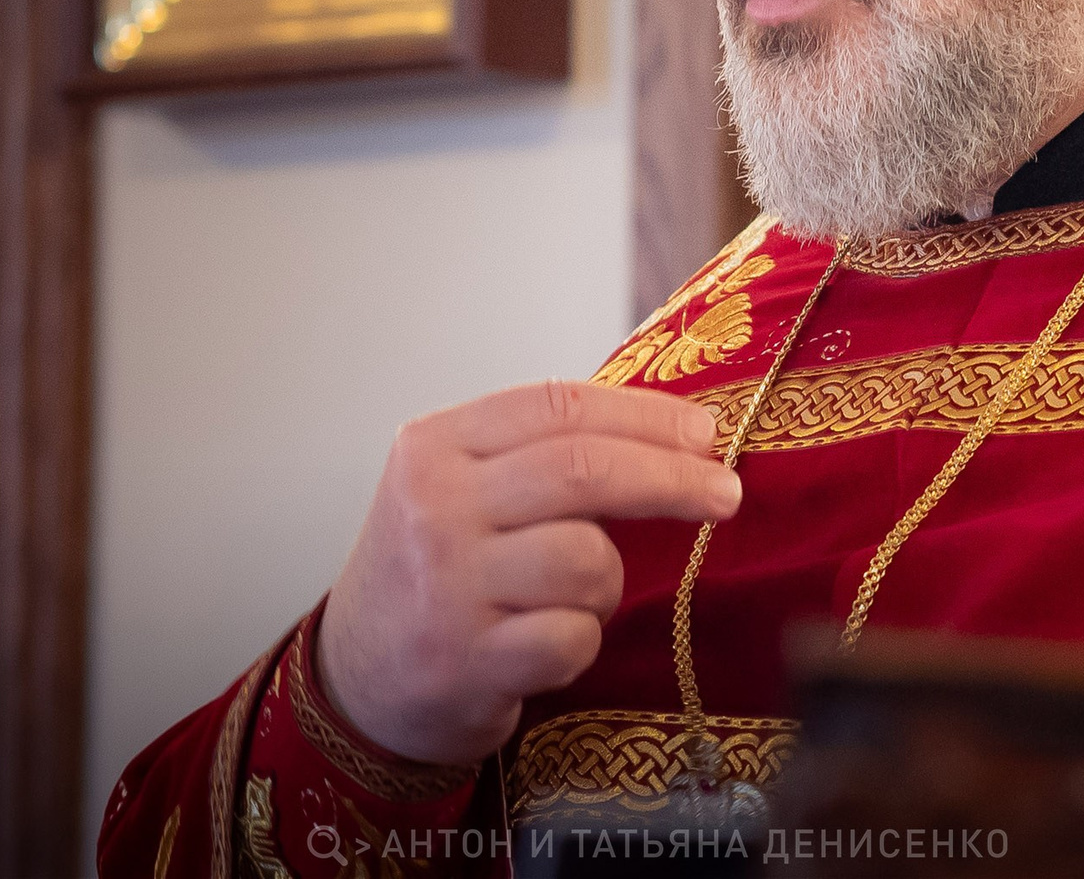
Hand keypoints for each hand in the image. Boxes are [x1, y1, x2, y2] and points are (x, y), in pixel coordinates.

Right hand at [317, 380, 736, 764]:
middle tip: (725, 494)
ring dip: (606, 583)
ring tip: (575, 598)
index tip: (705, 432)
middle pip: (583, 471)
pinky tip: (544, 645)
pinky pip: (572, 638)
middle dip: (672, 479)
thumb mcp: (461, 488)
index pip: (558, 407)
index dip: (645, 415)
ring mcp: (446, 587)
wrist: (358, 677)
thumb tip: (679, 431)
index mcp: (435, 446)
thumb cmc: (437, 571)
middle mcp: (434, 508)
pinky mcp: (464, 662)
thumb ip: (542, 455)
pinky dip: (580, 642)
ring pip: (587, 560)